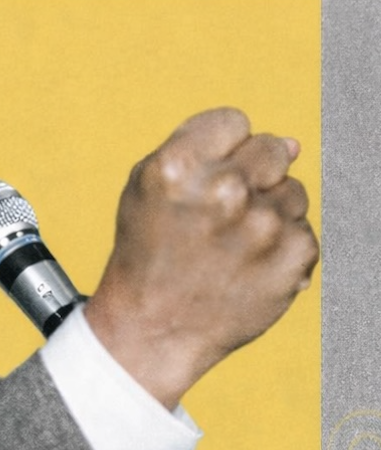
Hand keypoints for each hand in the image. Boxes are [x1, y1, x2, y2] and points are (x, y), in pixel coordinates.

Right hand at [84, 108, 318, 409]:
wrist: (154, 327)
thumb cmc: (148, 251)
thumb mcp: (146, 186)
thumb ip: (204, 148)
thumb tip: (293, 144)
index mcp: (178, 166)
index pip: (234, 121)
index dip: (220, 148)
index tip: (204, 178)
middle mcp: (223, 190)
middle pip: (271, 147)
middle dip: (251, 173)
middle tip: (222, 212)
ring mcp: (263, 225)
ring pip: (292, 189)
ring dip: (267, 211)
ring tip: (231, 243)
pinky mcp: (294, 257)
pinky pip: (303, 228)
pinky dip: (281, 245)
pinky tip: (248, 264)